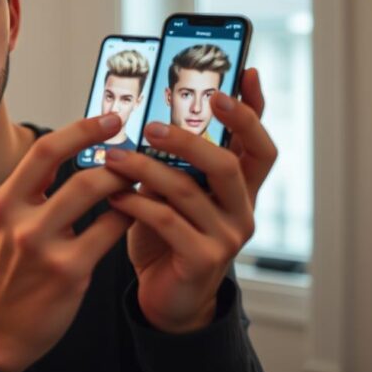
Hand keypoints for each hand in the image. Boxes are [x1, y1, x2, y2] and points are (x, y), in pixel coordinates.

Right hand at [0, 113, 135, 371]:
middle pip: (76, 172)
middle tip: (137, 151)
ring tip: (139, 179)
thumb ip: (26, 191)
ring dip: (123, 183)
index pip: (44, 152)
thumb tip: (64, 153)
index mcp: (3, 202)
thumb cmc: (3, 275)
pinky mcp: (68, 271)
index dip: (81, 130)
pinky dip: (126, 216)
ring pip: (94, 197)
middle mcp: (18, 220)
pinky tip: (135, 212)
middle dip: (115, 158)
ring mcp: (43, 246)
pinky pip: (108, 232)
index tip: (111, 120)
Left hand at [102, 69, 276, 332]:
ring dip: (146, 170)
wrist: (166, 298)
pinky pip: (169, 222)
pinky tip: (114, 198)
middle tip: (152, 125)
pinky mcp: (204, 260)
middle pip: (230, 163)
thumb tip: (143, 118)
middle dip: (190, 139)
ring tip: (113, 159)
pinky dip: (137, 206)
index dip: (255, 108)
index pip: (258, 142)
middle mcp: (242, 209)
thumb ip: (169, 162)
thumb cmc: (166, 237)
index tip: (246, 73)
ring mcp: (227, 236)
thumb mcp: (171, 192)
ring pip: (191, 191)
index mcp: (239, 188)